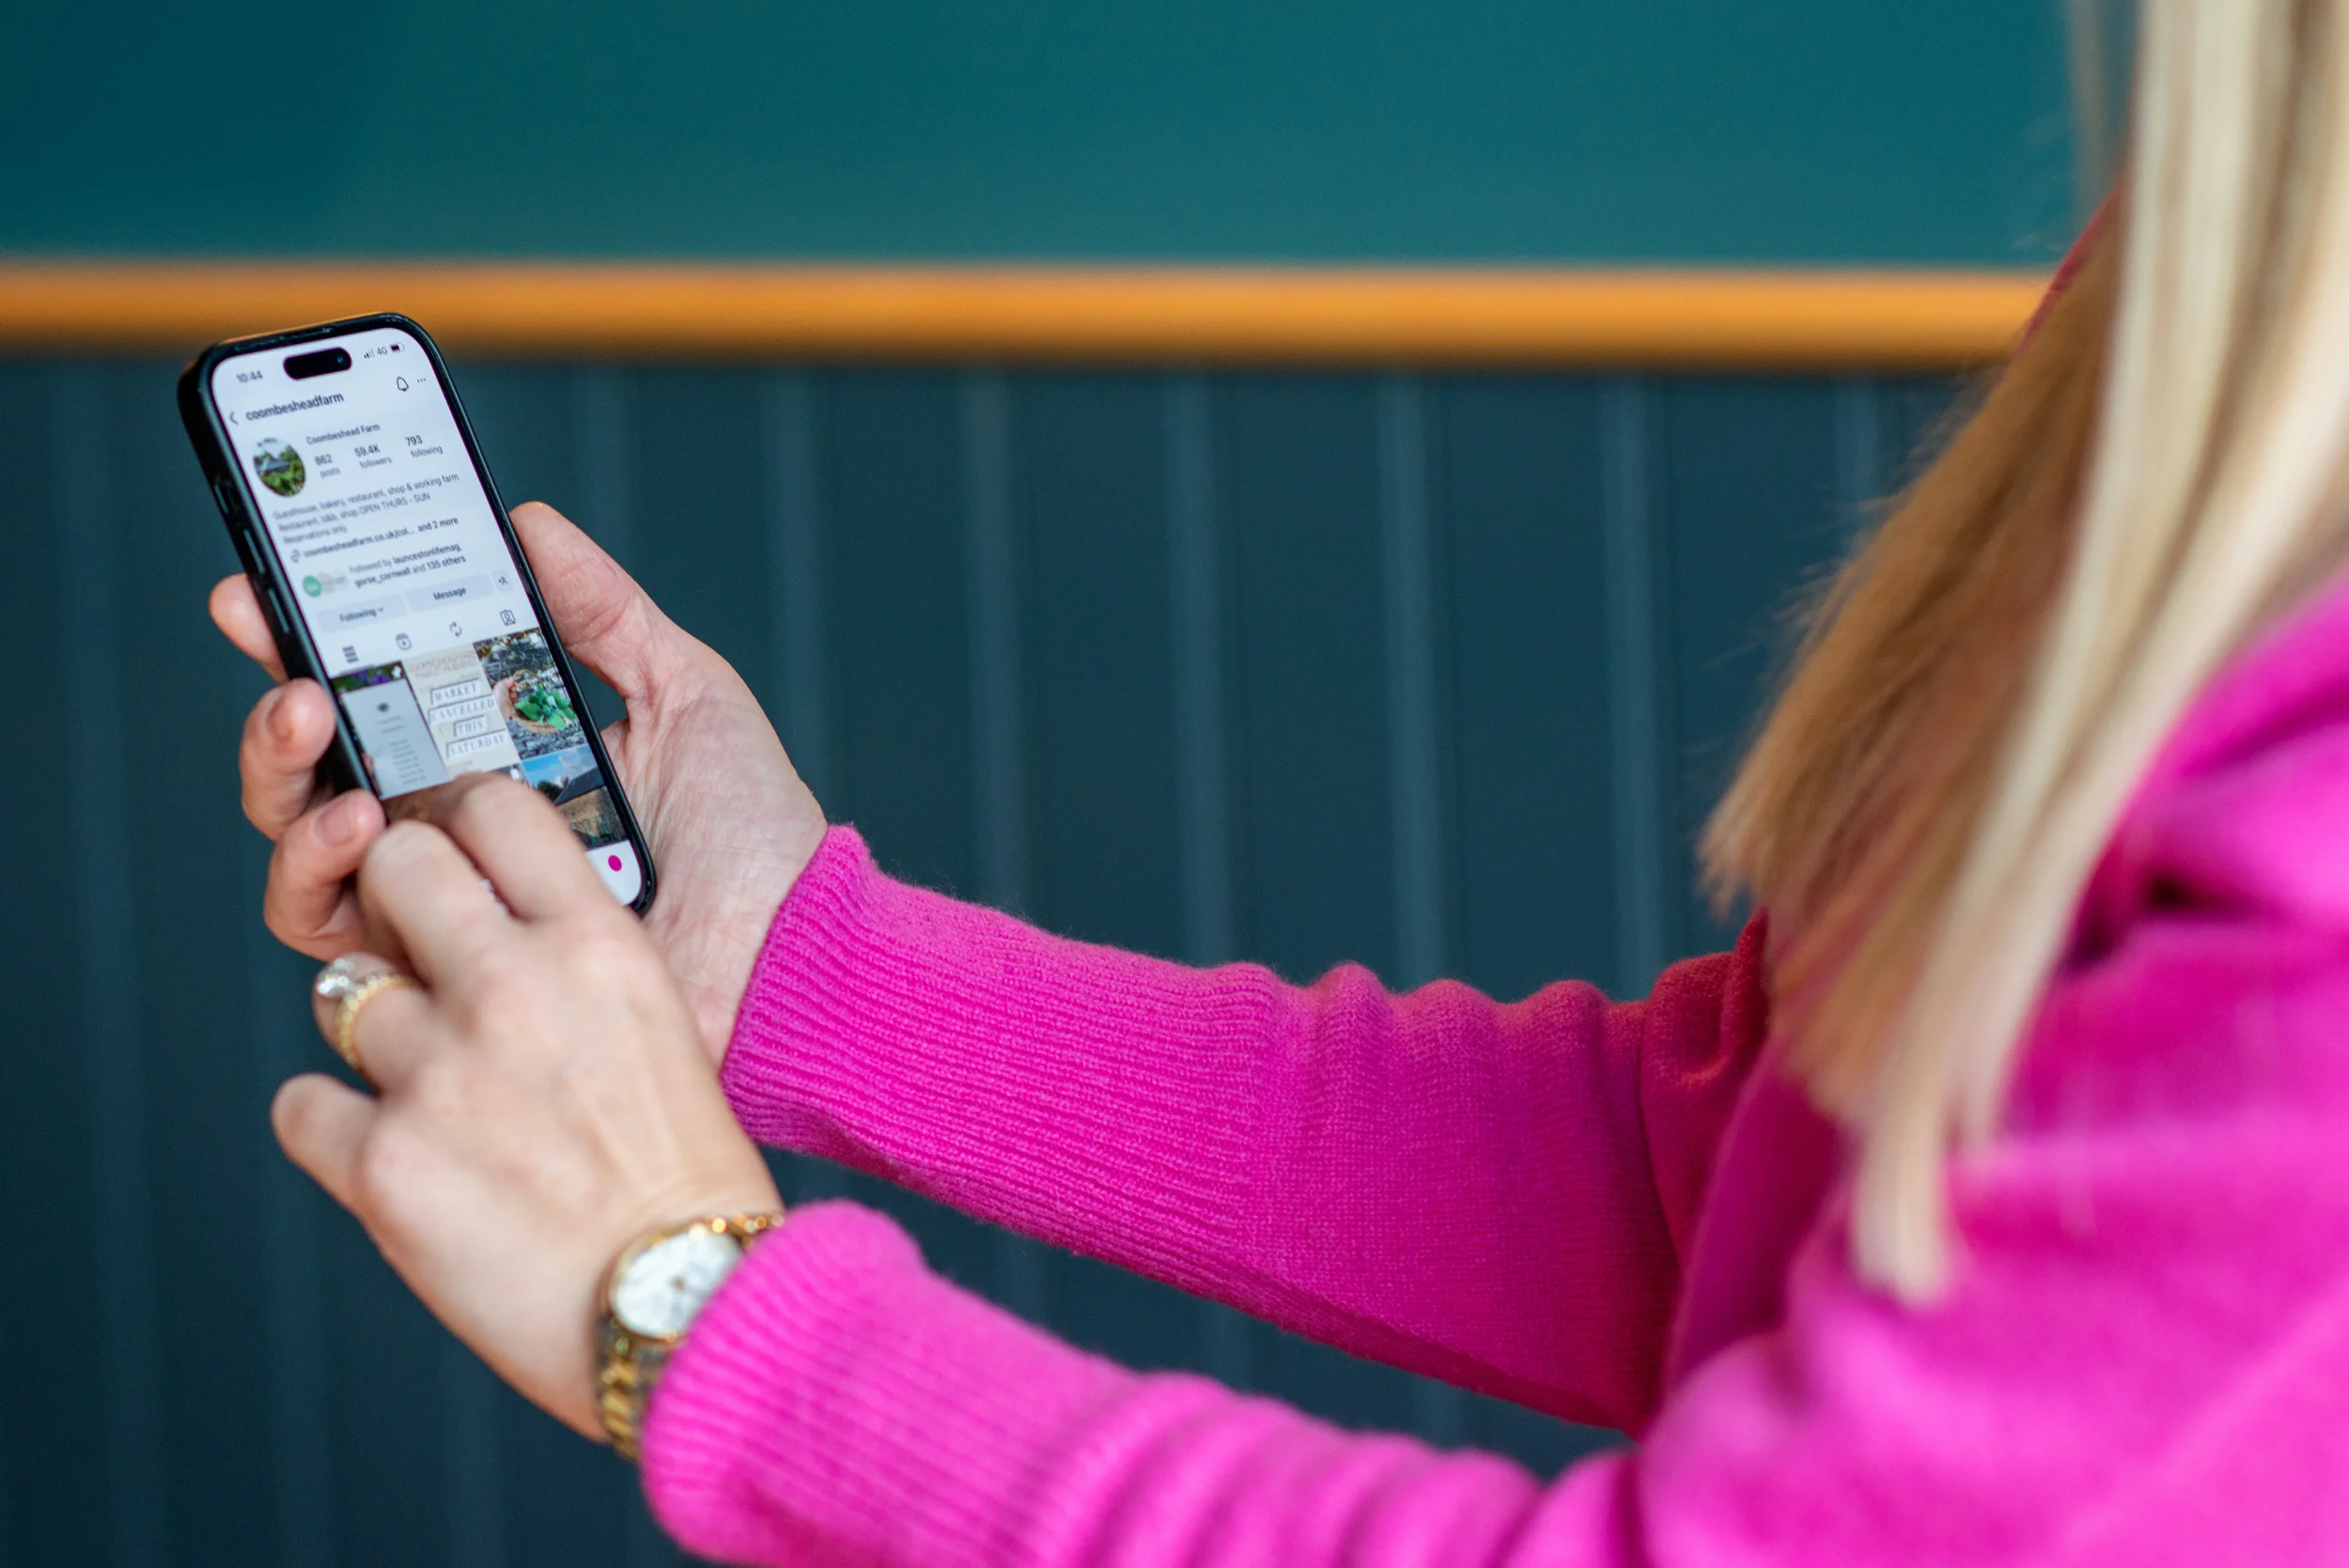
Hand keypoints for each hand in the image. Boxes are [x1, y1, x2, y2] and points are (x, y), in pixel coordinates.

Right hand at [213, 501, 825, 1064]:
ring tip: (317, 730)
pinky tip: (363, 823)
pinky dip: (321, 873)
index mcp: (506, 760)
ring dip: (285, 782)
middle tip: (293, 672)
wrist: (790, 955)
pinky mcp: (443, 976)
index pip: (382, 696)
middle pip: (318, 770)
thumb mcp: (687, 695)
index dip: (309, 641)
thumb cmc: (754, 838)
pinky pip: (335, 933)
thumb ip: (602, 611)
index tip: (263, 585)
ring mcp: (446, 904)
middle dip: (278, 710)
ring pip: (304, 845)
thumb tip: (527, 521)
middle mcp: (459, 832)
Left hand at [281, 773, 782, 1439]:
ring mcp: (439, 1073)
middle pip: (392, 866)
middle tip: (421, 961)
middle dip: (394, 905)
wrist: (685, 1305)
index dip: (458, 823)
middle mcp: (514, 988)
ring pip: (342, 998)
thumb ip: (574, 964)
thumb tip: (480, 926)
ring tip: (441, 1102)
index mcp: (598, 945)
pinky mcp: (380, 1162)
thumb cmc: (684, 1177)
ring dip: (378, 1043)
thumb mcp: (661, 1028)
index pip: (492, 807)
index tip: (453, 854)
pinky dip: (338, 1132)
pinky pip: (302, 1104)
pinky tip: (405, 1162)